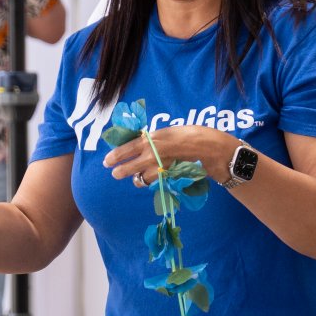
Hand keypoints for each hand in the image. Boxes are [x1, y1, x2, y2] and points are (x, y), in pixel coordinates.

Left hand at [103, 126, 237, 187]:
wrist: (208, 148)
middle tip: (115, 173)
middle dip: (120, 172)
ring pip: (141, 180)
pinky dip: (154, 181)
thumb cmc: (188, 135)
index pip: (124, 150)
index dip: (113, 157)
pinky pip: (156, 183)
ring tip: (137, 178)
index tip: (107, 161)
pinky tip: (156, 178)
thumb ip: (151, 140)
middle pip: (128, 169)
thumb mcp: (165, 132)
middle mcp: (151, 156)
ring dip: (138, 179)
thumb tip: (137, 144)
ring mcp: (159, 169)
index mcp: (149, 140)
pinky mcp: (167, 179)